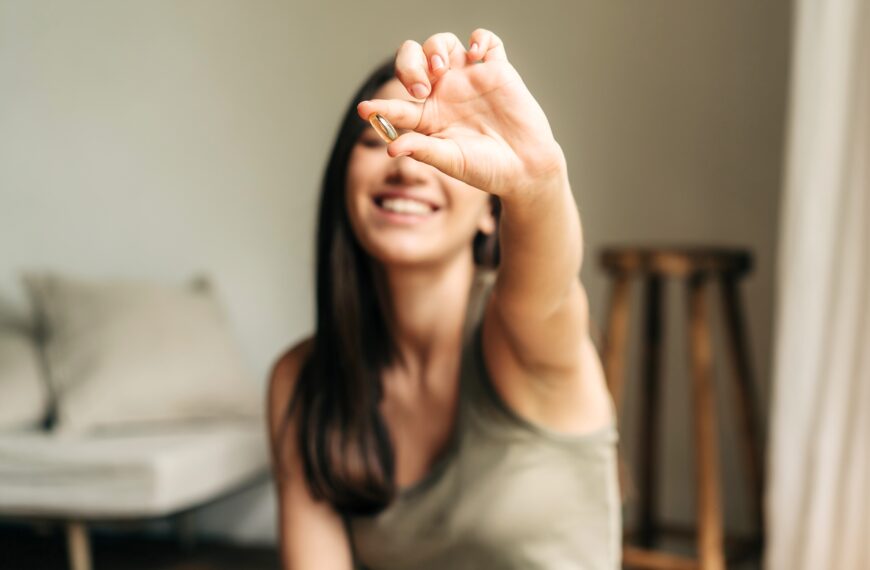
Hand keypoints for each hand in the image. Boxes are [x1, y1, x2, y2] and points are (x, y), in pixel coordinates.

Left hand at [356, 29, 566, 197]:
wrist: (526, 169)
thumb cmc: (487, 169)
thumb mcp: (451, 161)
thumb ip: (423, 150)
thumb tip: (391, 146)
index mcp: (429, 117)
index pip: (397, 106)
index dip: (380, 106)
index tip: (366, 110)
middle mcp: (445, 93)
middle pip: (413, 60)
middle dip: (408, 65)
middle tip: (421, 86)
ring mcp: (470, 79)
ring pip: (442, 44)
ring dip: (435, 47)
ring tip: (441, 68)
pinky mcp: (497, 71)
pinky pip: (486, 41)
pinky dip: (480, 38)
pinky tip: (476, 53)